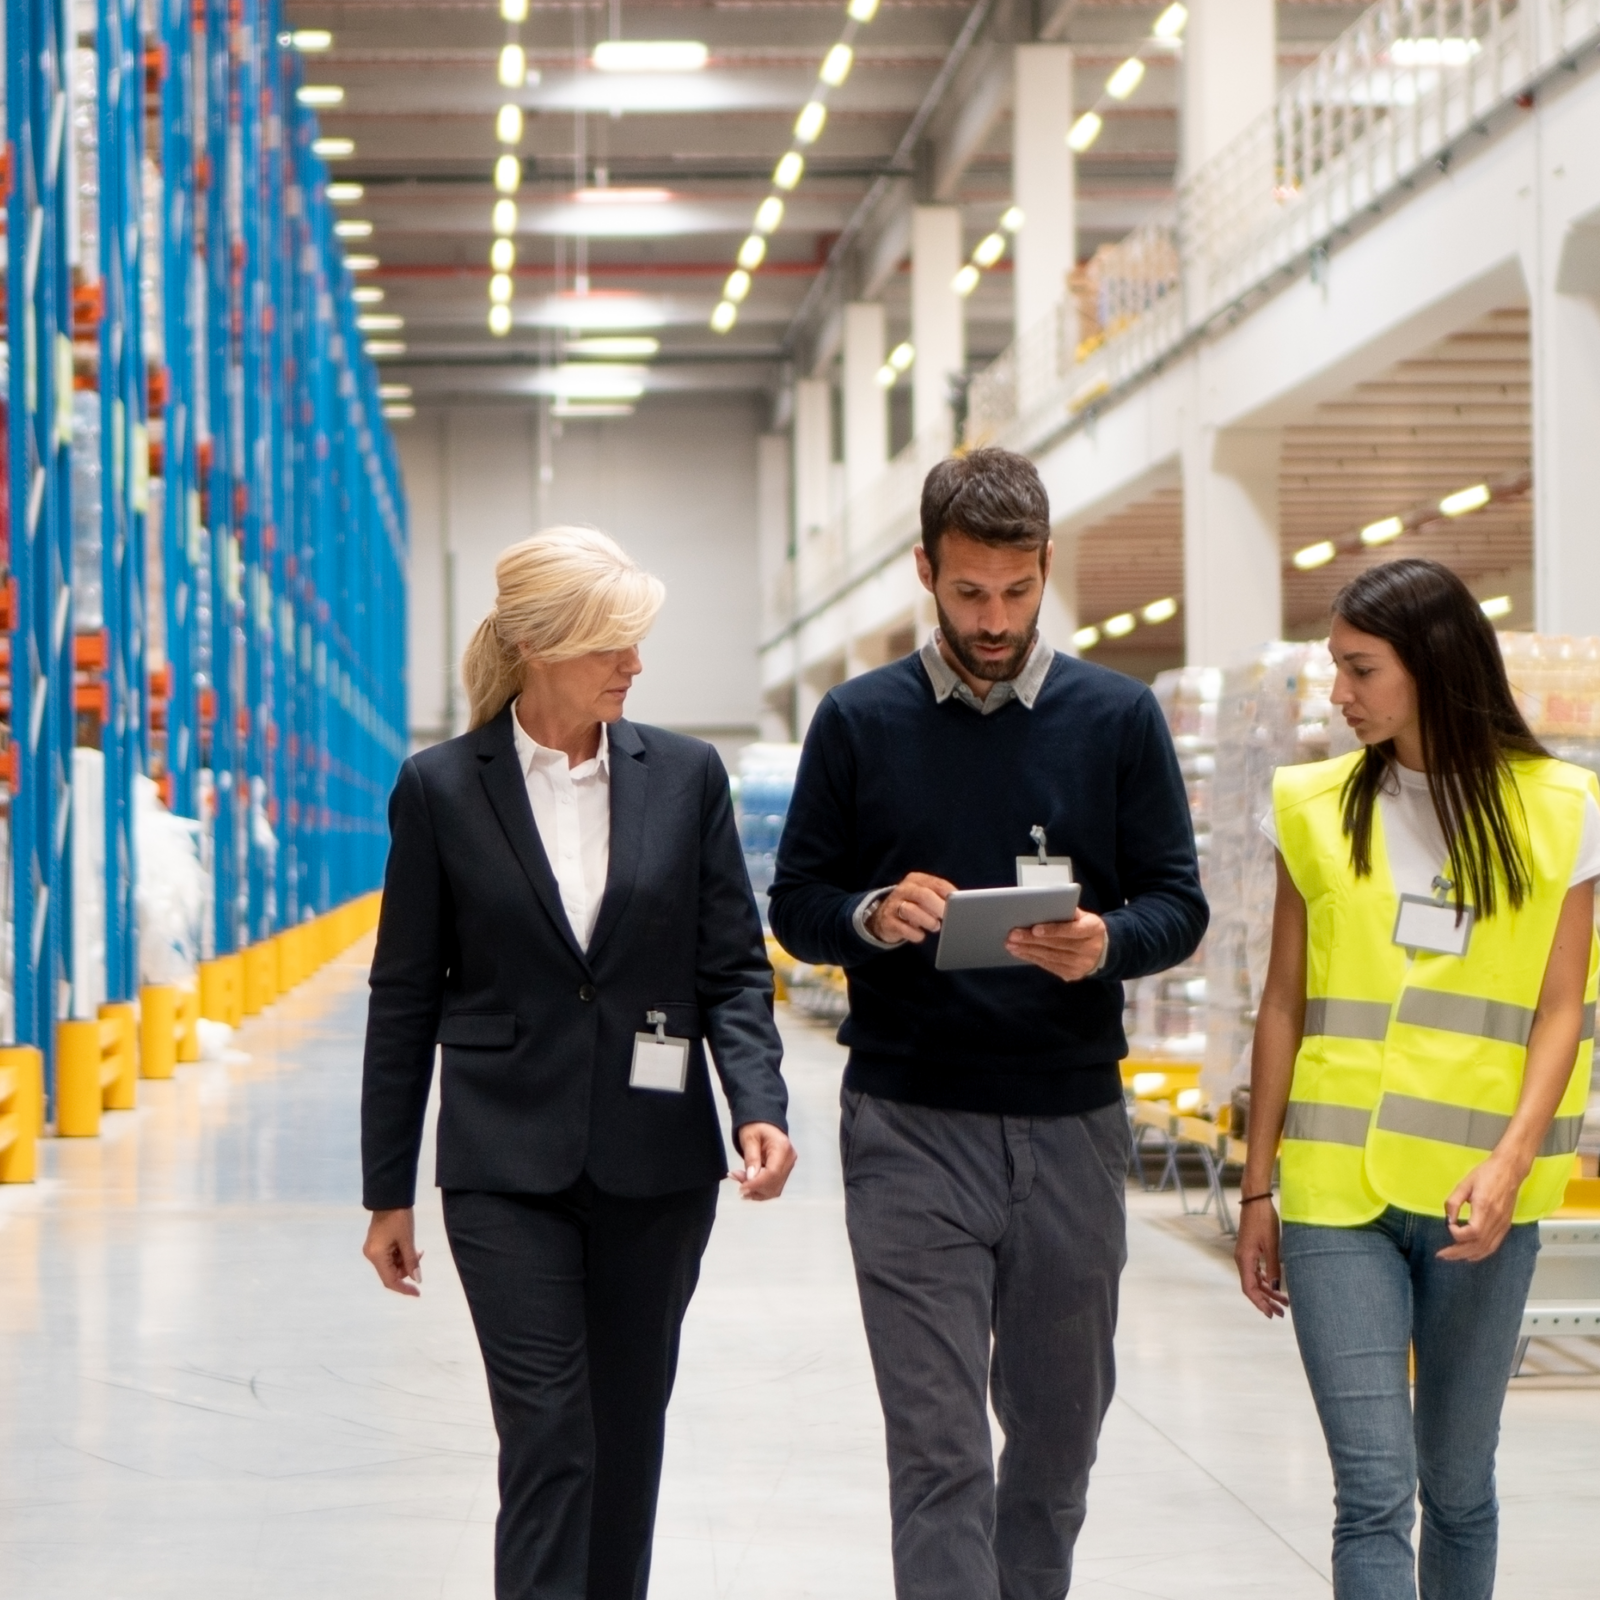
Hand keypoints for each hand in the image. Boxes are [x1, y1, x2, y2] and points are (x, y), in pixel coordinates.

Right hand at [363, 1207, 423, 1295]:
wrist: (389, 1197)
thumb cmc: (399, 1217)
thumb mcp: (408, 1240)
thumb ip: (412, 1261)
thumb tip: (417, 1280)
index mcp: (376, 1256)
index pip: (390, 1281)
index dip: (404, 1289)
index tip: (418, 1293)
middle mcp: (371, 1255)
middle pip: (391, 1272)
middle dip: (407, 1268)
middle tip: (420, 1254)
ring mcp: (373, 1249)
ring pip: (392, 1264)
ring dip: (406, 1260)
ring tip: (417, 1248)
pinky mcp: (376, 1244)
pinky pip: (390, 1256)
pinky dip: (401, 1254)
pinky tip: (410, 1245)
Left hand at [728, 1121, 796, 1200]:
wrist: (763, 1124)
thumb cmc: (755, 1127)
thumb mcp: (749, 1138)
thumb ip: (751, 1158)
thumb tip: (751, 1178)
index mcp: (782, 1147)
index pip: (773, 1173)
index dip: (757, 1184)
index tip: (741, 1188)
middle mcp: (789, 1159)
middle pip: (774, 1183)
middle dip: (754, 1187)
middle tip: (735, 1177)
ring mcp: (789, 1166)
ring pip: (774, 1189)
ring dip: (755, 1191)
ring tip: (739, 1179)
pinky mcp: (784, 1172)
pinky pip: (773, 1188)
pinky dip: (759, 1190)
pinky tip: (747, 1184)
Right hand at [865, 872, 955, 945]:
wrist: (884, 917)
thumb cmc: (913, 905)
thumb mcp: (924, 895)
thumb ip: (940, 896)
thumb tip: (960, 904)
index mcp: (916, 879)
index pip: (937, 884)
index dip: (950, 896)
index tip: (958, 905)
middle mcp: (904, 889)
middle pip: (924, 895)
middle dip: (939, 907)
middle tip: (946, 917)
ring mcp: (894, 905)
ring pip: (912, 911)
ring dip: (928, 921)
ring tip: (935, 926)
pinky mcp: (888, 921)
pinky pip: (904, 929)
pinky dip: (916, 934)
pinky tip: (920, 934)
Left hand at [1005, 910, 1107, 981]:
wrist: (1102, 950)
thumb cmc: (1086, 927)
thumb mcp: (1083, 916)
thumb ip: (1067, 912)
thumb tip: (1044, 906)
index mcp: (1093, 929)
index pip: (1072, 930)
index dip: (1053, 930)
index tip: (1035, 929)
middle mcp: (1089, 949)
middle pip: (1057, 945)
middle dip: (1032, 940)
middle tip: (1013, 935)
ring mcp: (1081, 965)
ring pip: (1050, 957)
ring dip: (1028, 950)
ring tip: (1011, 944)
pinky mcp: (1072, 974)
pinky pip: (1049, 966)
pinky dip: (1032, 958)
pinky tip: (1020, 952)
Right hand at [1234, 1198, 1288, 1317]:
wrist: (1256, 1201)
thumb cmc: (1263, 1220)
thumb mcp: (1272, 1245)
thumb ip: (1274, 1267)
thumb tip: (1276, 1288)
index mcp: (1245, 1260)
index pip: (1249, 1289)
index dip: (1260, 1303)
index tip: (1271, 1314)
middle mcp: (1242, 1260)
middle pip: (1252, 1287)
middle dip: (1267, 1301)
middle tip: (1282, 1313)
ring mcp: (1245, 1255)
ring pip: (1255, 1280)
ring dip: (1268, 1291)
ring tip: (1284, 1302)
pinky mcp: (1249, 1250)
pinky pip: (1256, 1271)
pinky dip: (1266, 1280)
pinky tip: (1275, 1285)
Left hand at [1439, 1154, 1524, 1260]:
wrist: (1509, 1171)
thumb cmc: (1485, 1174)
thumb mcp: (1464, 1184)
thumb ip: (1454, 1202)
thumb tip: (1448, 1220)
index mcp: (1485, 1207)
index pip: (1473, 1232)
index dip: (1457, 1233)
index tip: (1448, 1225)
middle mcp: (1496, 1219)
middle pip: (1478, 1244)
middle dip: (1458, 1252)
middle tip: (1442, 1255)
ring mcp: (1503, 1225)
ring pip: (1486, 1248)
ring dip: (1468, 1255)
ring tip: (1452, 1257)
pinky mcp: (1505, 1226)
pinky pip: (1494, 1245)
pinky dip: (1481, 1253)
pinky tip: (1470, 1255)